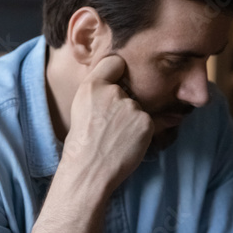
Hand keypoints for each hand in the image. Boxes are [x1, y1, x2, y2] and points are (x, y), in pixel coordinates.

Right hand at [62, 54, 153, 192]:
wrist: (89, 169)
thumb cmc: (82, 144)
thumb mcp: (81, 109)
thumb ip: (99, 92)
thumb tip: (120, 86)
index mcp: (92, 86)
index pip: (114, 63)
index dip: (117, 72)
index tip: (118, 80)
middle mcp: (113, 92)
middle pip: (128, 91)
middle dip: (123, 106)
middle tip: (110, 126)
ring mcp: (131, 106)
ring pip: (139, 108)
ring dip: (133, 121)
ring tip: (117, 138)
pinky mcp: (146, 122)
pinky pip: (151, 122)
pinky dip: (142, 132)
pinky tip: (127, 143)